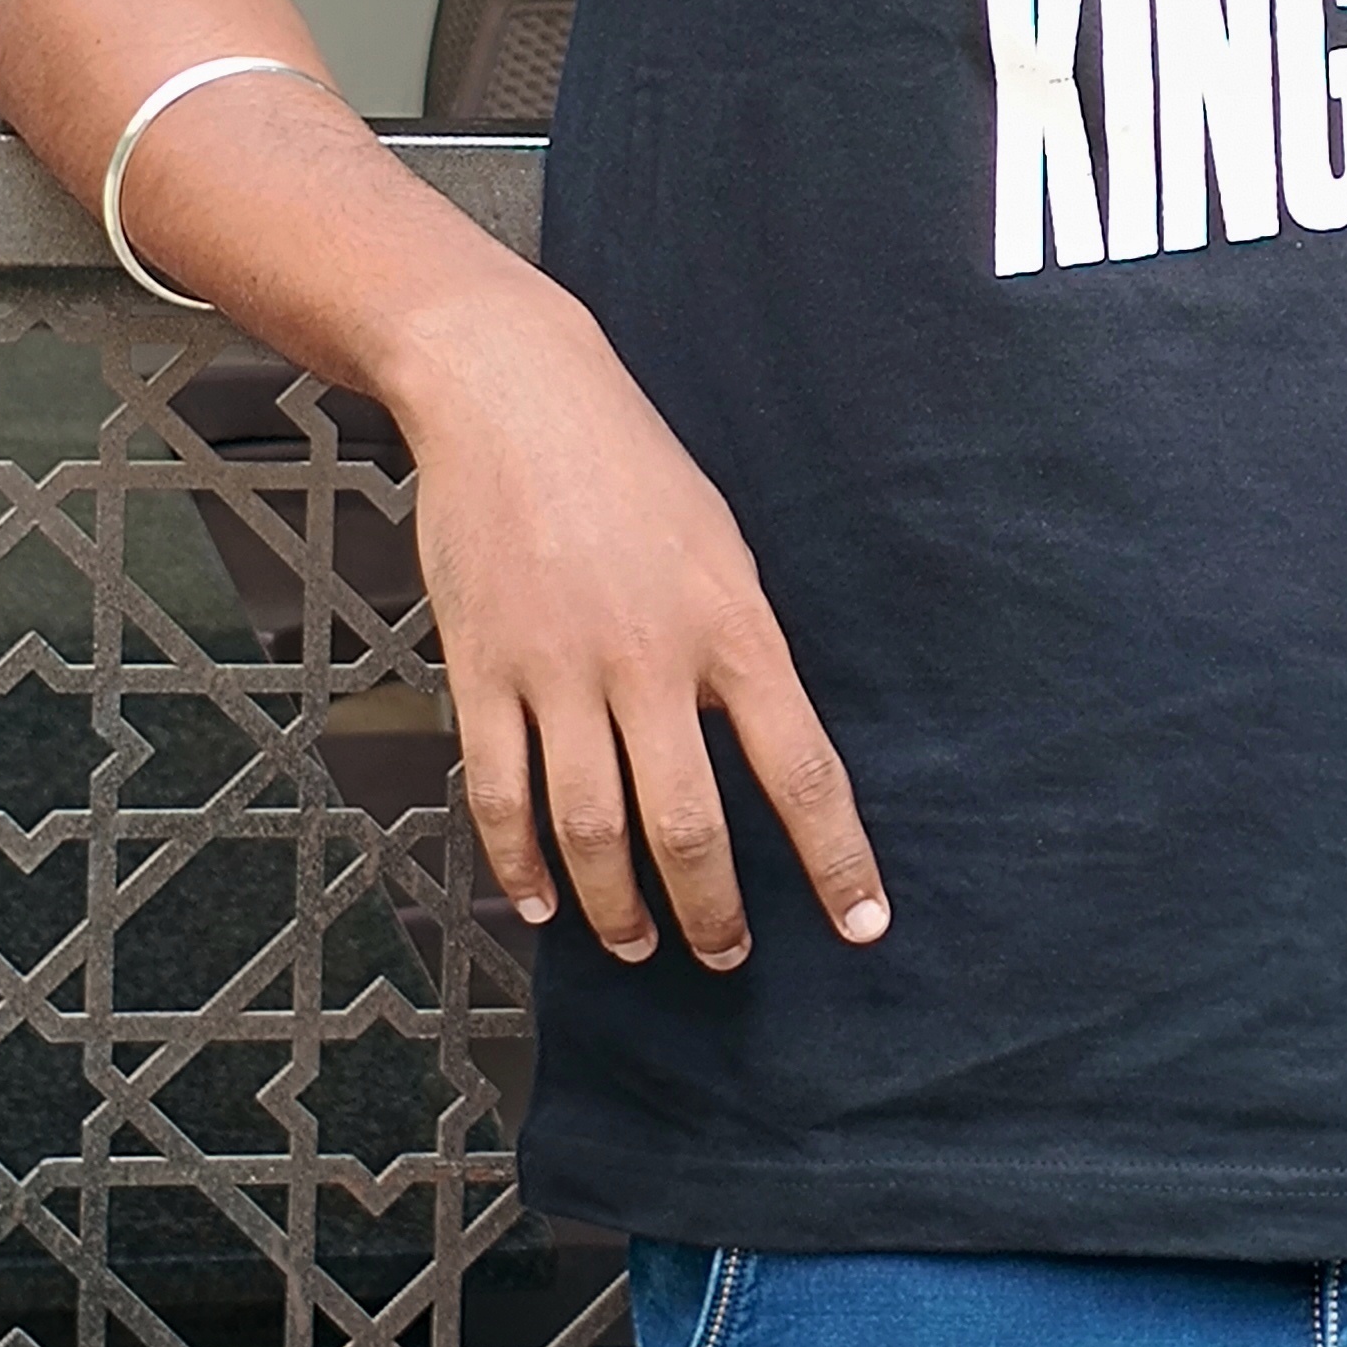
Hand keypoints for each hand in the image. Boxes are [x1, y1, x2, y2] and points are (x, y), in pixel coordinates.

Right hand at [394, 280, 890, 972]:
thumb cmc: (629, 461)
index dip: (836, 861)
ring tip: (637, 942)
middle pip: (689, 827)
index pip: (801, 770)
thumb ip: (739, 647)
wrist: (513, 391)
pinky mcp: (483, 669)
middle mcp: (650, 658)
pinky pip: (502, 795)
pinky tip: (541, 901)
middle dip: (713, 912)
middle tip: (725, 955)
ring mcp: (559, 669)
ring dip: (618, 908)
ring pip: (592, 831)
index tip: (863, 925)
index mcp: (731, 623)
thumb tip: (754, 746)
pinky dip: (522, 865)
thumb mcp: (722, 544)